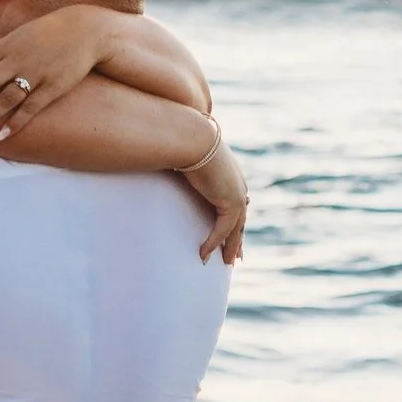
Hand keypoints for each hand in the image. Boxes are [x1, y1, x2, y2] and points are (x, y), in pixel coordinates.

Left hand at [0, 6, 111, 140]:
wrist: (85, 31)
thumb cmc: (45, 34)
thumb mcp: (13, 37)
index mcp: (4, 47)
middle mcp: (16, 60)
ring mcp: (35, 74)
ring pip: (6, 97)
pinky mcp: (53, 87)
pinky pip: (31, 107)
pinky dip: (16, 121)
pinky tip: (2, 135)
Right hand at [185, 138, 249, 263]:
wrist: (192, 138)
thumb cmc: (182, 142)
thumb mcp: (184, 157)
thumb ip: (181, 167)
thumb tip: (162, 164)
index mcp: (230, 174)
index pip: (234, 204)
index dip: (233, 221)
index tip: (232, 234)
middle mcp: (237, 184)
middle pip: (240, 218)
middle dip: (237, 239)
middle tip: (236, 257)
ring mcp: (237, 193)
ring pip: (236, 228)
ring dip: (230, 247)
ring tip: (225, 264)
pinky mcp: (232, 202)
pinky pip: (224, 229)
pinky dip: (214, 242)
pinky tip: (204, 255)